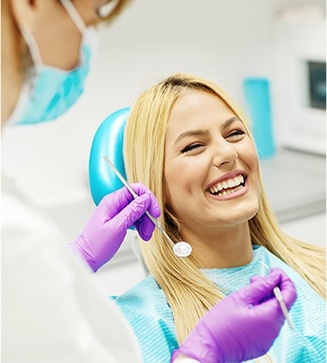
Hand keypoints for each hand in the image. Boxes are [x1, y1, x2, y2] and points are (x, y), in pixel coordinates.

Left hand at [70, 183, 159, 271]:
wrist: (86, 259)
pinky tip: (143, 235)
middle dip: (148, 214)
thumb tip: (145, 199)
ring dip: (146, 222)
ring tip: (146, 235)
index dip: (148, 198)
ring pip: (139, 211)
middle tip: (150, 228)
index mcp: (112, 201)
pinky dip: (142, 226)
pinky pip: (135, 219)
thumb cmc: (95, 245)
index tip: (154, 212)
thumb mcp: (117, 227)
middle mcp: (115, 204)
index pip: (135, 189)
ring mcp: (118, 213)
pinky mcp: (120, 221)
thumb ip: (132, 212)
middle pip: (139, 201)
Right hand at [171, 268, 296, 362]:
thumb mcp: (239, 298)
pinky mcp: (262, 343)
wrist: (208, 348)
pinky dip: (262, 311)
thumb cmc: (220, 323)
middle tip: (256, 279)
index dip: (284, 280)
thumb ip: (260, 286)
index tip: (274, 271)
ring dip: (266, 299)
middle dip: (273, 288)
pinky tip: (248, 306)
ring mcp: (268, 339)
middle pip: (282, 304)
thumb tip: (275, 277)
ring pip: (274, 313)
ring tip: (249, 292)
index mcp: (269, 317)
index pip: (289, 295)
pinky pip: (268, 323)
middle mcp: (274, 330)